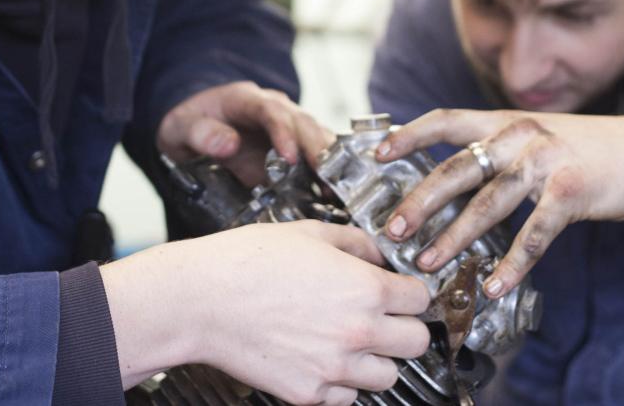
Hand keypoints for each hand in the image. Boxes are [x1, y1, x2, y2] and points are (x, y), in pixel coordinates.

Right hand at [102, 221, 430, 404]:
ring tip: (351, 341)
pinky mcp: (308, 393)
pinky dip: (342, 383)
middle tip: (385, 317)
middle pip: (418, 342)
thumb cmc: (247, 261)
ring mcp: (334, 368)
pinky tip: (324, 358)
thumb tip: (378, 253)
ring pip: (388, 376)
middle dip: (405, 327)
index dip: (411, 291)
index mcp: (363, 288)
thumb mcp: (309, 233)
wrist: (201, 299)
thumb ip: (355, 242)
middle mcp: (357, 331)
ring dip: (377, 359)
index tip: (401, 291)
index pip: (422, 298)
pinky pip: (347, 399)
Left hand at [156, 81, 334, 186]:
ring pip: (317, 136)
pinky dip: (327, 172)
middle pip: (303, 122)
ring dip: (329, 161)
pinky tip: (333, 193)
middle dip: (317, 149)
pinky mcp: (293, 147)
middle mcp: (273, 108)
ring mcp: (287, 126)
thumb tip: (228, 144)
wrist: (194, 128)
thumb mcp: (180, 127)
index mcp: (245, 99)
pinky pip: (315, 154)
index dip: (283, 132)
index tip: (290, 157)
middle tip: (326, 177)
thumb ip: (199, 133)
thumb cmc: (189, 125)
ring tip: (336, 188)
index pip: (271, 111)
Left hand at [375, 106, 623, 299]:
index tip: (377, 153)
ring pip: (489, 202)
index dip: (409, 135)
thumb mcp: (538, 135)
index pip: (446, 120)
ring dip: (456, 236)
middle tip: (392, 230)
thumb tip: (456, 175)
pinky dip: (512, 262)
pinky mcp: (573, 191)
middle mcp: (521, 136)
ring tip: (430, 261)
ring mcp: (547, 162)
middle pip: (457, 167)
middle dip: (420, 201)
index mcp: (506, 122)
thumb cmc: (591, 148)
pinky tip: (494, 284)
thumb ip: (500, 149)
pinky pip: (535, 233)